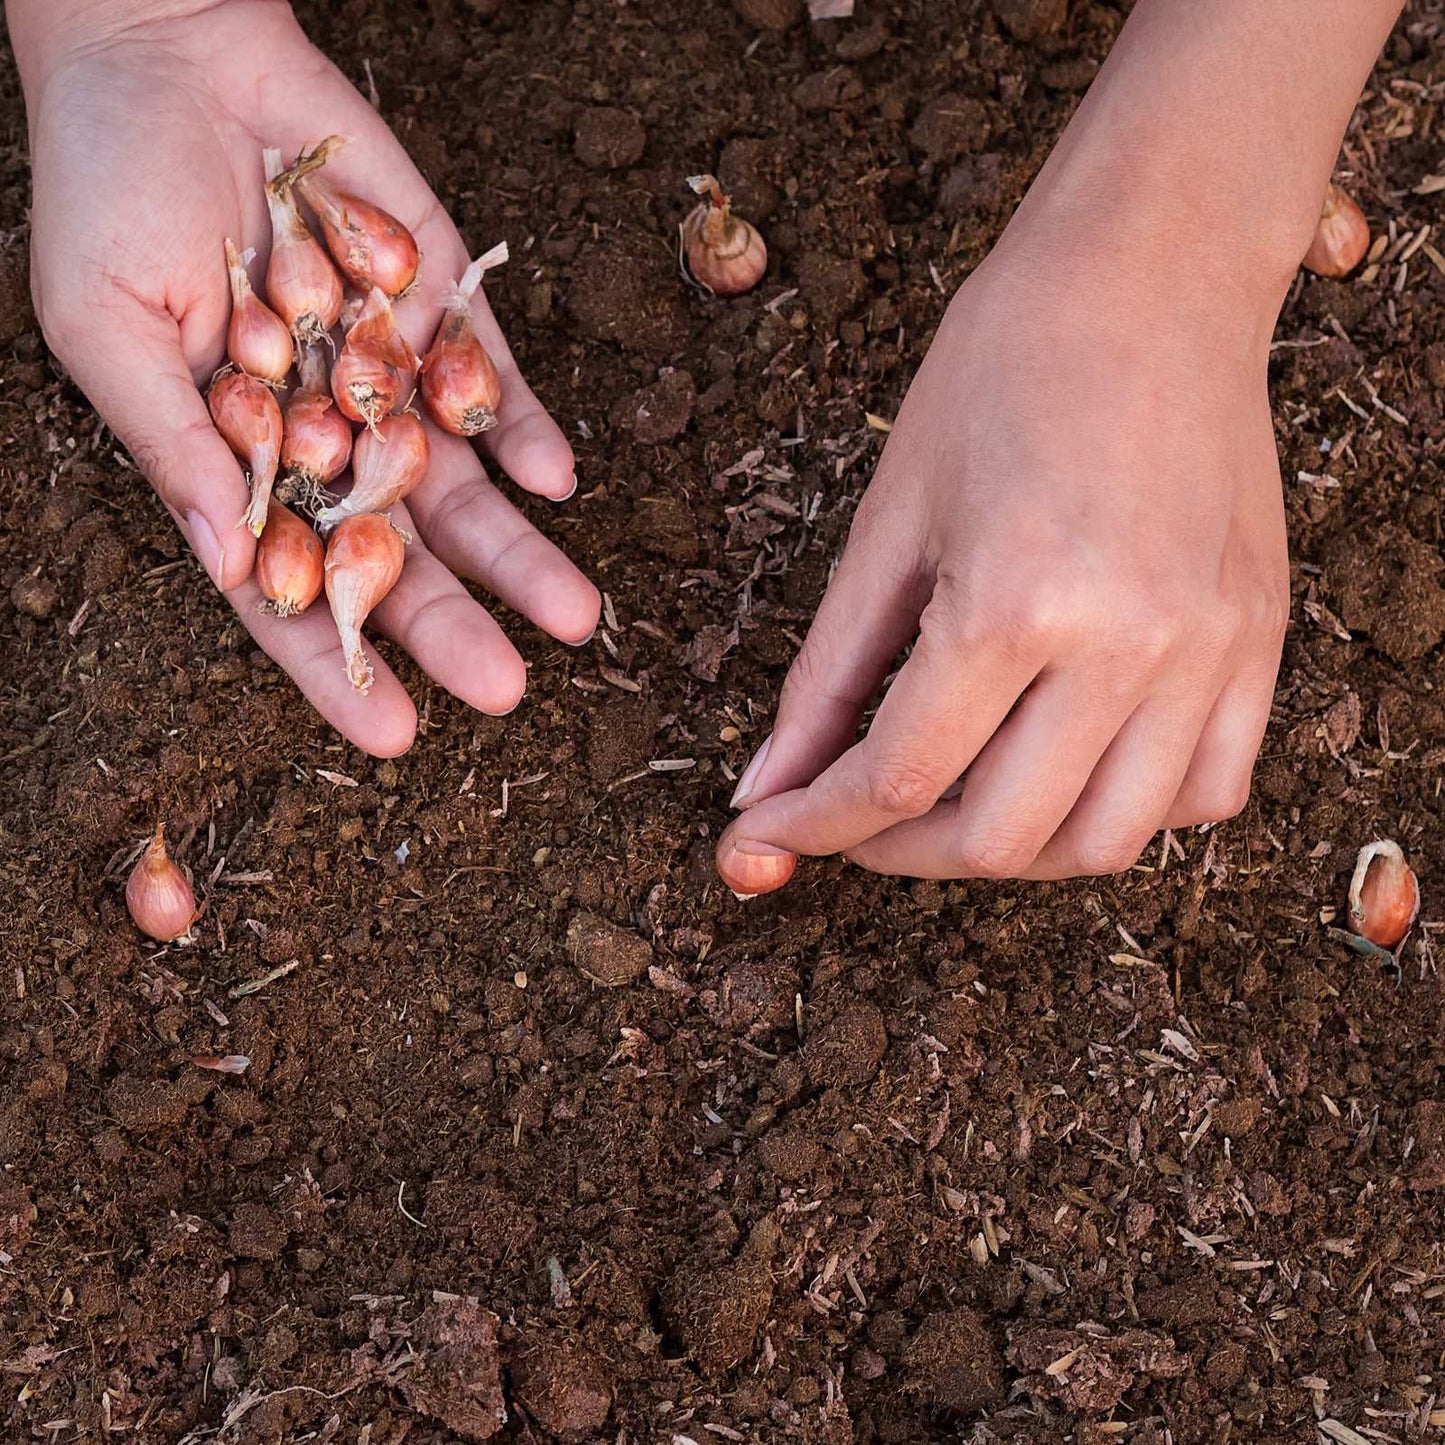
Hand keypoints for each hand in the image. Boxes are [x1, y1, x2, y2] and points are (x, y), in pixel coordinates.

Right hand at [16, 0, 598, 755]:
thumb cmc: (107, 186)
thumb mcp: (107, 324)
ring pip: (464, 484)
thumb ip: (173, 440)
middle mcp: (324, 433)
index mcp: (237, 461)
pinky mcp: (439, 303)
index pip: (291, 587)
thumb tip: (225, 555)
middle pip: (397, 552)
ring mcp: (389, 372)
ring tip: (575, 614)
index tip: (394, 737)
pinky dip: (526, 426)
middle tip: (507, 688)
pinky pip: (490, 379)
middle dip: (452, 622)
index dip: (338, 665)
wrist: (170, 46)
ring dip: (520, 550)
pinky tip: (557, 479)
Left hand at [717, 222, 1289, 884]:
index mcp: (1015, 602)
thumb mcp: (888, 521)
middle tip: (851, 819)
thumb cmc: (1003, 368)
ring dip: (1010, 849)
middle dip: (898, 851)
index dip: (815, 823)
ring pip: (1106, 842)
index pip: (898, 778)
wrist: (1152, 275)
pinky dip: (1123, 812)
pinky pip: (1205, 792)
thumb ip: (825, 675)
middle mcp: (1127, 648)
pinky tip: (1066, 769)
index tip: (767, 829)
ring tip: (953, 804)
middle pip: (1002, 839)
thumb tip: (768, 785)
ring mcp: (1210, 653)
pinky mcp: (1260, 643)